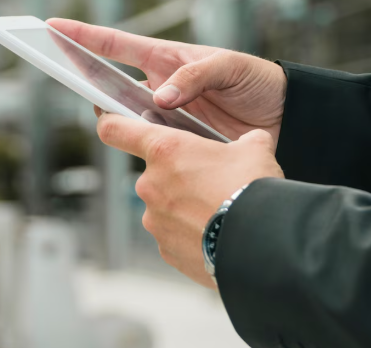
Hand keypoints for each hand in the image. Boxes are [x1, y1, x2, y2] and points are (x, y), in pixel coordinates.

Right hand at [47, 18, 286, 142]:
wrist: (287, 117)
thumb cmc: (257, 80)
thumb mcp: (229, 67)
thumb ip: (195, 76)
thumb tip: (160, 98)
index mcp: (167, 60)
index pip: (117, 45)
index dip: (84, 36)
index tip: (52, 26)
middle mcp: (160, 88)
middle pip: (112, 88)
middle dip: (89, 85)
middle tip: (67, 82)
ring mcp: (168, 117)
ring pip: (130, 122)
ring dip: (122, 125)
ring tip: (120, 125)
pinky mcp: (181, 144)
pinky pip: (155, 148)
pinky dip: (150, 151)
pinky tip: (153, 155)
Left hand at [95, 111, 283, 287]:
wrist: (260, 242)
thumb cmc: (251, 188)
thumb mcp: (255, 148)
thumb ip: (242, 139)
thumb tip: (252, 140)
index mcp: (166, 150)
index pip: (116, 130)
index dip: (110, 122)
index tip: (109, 119)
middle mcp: (151, 184)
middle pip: (154, 172)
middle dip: (178, 174)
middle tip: (210, 179)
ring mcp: (155, 220)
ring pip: (166, 204)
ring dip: (185, 204)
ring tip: (219, 209)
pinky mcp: (165, 250)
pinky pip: (174, 233)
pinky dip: (191, 231)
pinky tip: (216, 231)